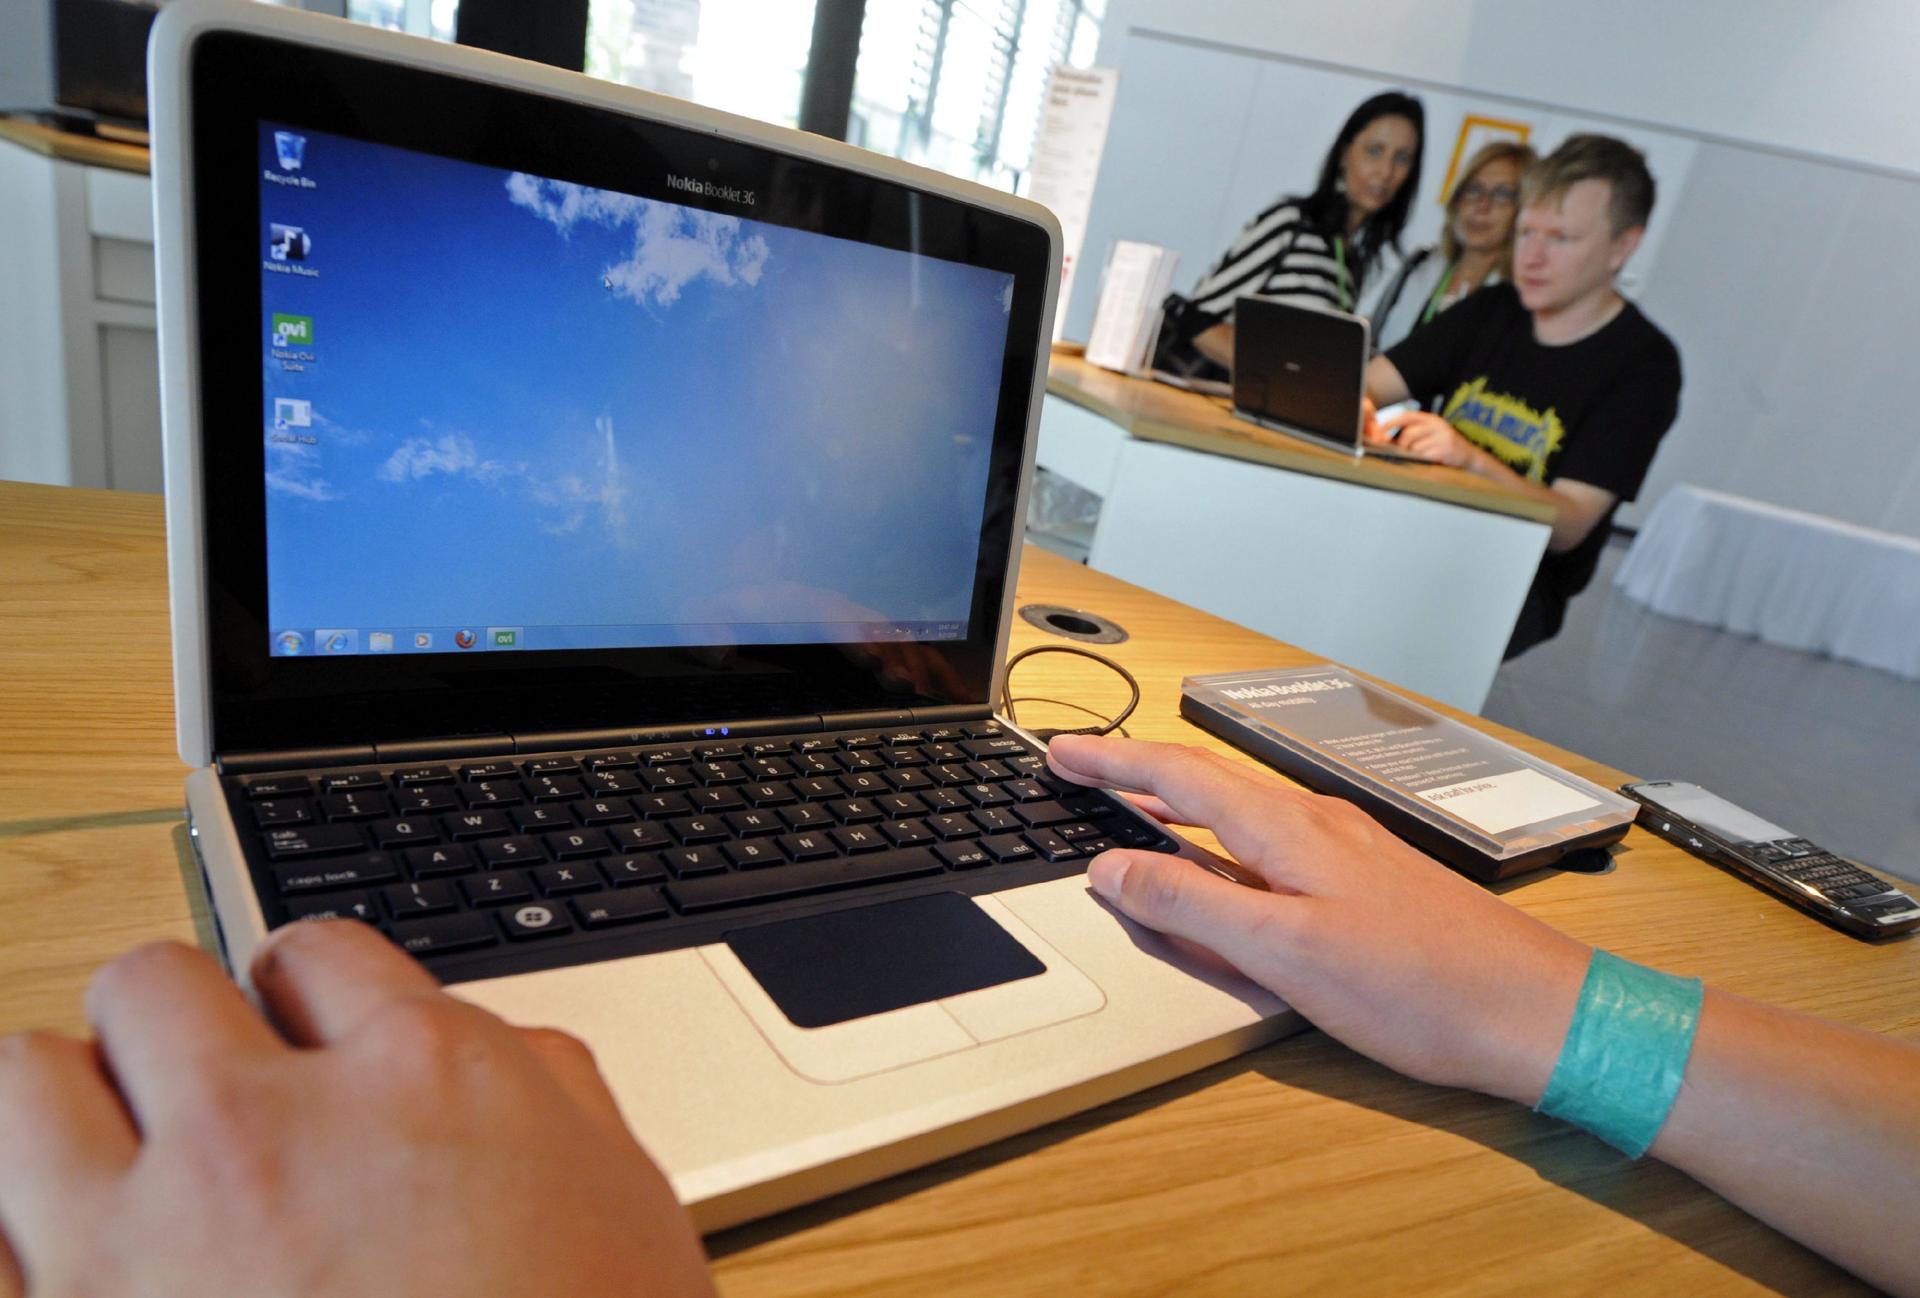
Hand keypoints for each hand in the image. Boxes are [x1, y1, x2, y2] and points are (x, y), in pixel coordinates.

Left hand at [0, 921, 712, 1297]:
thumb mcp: (630, 1221)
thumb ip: (556, 1101)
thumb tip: (500, 1052)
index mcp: (423, 1083)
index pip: (314, 952)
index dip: (308, 993)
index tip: (303, 1034)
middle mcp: (265, 1138)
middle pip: (153, 984)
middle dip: (175, 1028)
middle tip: (202, 1092)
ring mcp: (137, 1250)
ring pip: (21, 1079)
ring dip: (60, 1110)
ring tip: (106, 1167)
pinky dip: (16, 1241)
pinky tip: (73, 1267)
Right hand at [1047, 735, 1589, 1104]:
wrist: (1535, 1013)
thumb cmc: (1418, 988)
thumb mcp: (1285, 953)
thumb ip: (1194, 907)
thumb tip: (1112, 870)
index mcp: (1287, 830)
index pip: (1177, 775)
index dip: (1111, 762)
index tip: (1058, 752)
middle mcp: (1315, 823)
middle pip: (1205, 781)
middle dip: (1134, 772)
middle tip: (1076, 768)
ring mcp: (1345, 849)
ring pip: (1240, 811)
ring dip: (1177, 801)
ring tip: (1130, 806)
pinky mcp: (1366, 881)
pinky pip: (1271, 841)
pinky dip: (1221, 837)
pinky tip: (1223, 862)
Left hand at [1372, 409, 1478, 467]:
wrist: (1469, 455)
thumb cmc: (1444, 446)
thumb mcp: (1430, 434)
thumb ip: (1413, 434)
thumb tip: (1386, 440)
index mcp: (1431, 419)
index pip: (1407, 416)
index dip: (1392, 422)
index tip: (1380, 429)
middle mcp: (1437, 424)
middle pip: (1409, 433)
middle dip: (1402, 445)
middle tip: (1404, 451)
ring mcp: (1443, 436)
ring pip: (1416, 446)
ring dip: (1415, 454)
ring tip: (1422, 455)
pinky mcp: (1446, 448)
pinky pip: (1425, 455)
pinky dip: (1424, 459)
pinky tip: (1430, 458)